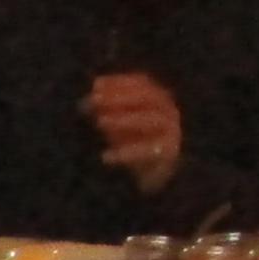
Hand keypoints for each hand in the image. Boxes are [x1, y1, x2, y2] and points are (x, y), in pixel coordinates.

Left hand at [85, 71, 184, 194]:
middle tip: (95, 100)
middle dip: (120, 96)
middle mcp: (167, 111)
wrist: (152, 177)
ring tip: (100, 122)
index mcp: (157, 99)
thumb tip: (87, 100)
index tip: (96, 85)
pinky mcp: (168, 153)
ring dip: (125, 118)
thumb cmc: (131, 145)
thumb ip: (103, 110)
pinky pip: (148, 151)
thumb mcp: (115, 125)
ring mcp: (171, 131)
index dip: (118, 82)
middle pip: (148, 97)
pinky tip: (105, 157)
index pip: (141, 83)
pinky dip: (127, 153)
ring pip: (152, 119)